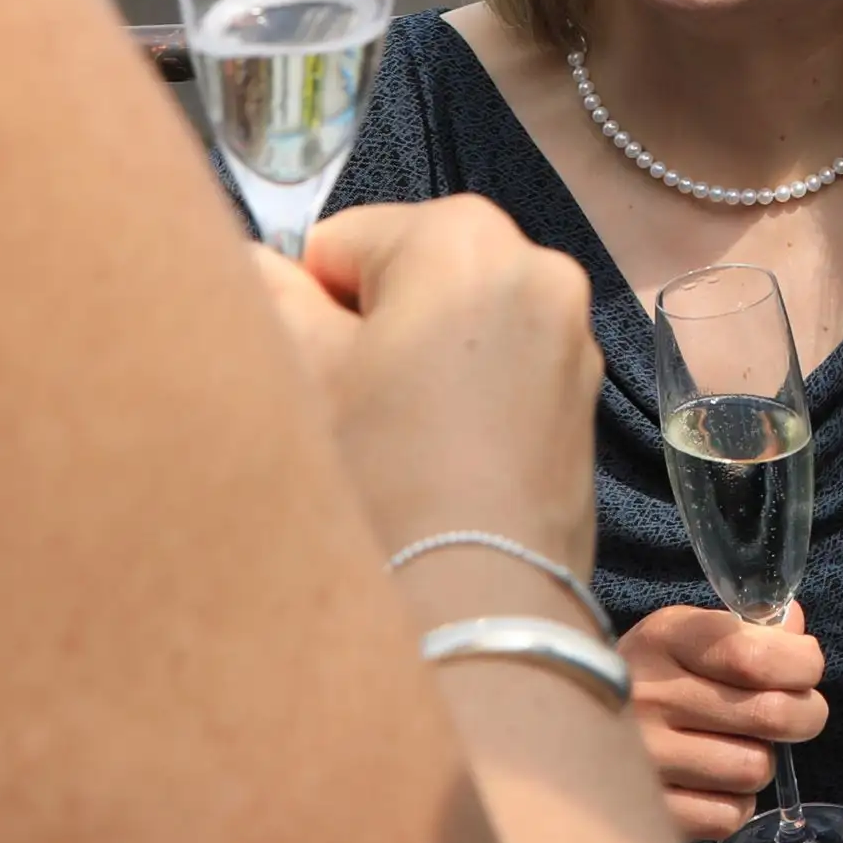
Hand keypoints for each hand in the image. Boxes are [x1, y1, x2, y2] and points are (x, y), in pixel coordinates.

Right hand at [255, 196, 602, 576]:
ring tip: (399, 442)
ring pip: (457, 321)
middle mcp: (536, 261)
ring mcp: (572, 331)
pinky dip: (466, 395)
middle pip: (409, 273)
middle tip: (354, 410)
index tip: (314, 373)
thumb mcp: (299, 371)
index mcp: (462, 233)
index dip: (309, 306)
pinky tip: (444, 461)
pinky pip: (502, 366)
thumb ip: (269, 292)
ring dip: (419, 361)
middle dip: (370, 328)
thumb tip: (257, 264)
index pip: (343, 240)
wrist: (473, 608)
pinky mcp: (585, 395)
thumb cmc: (377, 475)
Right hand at [618, 601, 827, 840]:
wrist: (572, 725)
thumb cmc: (650, 676)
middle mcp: (650, 696)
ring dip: (760, 760)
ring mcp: (646, 760)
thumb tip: (798, 632)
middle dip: (803, 714)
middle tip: (795, 715)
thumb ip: (748, 630)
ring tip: (735, 747)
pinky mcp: (650, 813)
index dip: (801, 664)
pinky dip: (734, 802)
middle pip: (771, 715)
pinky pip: (728, 815)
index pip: (754, 654)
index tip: (806, 668)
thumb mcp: (687, 634)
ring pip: (754, 769)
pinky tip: (712, 783)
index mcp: (664, 638)